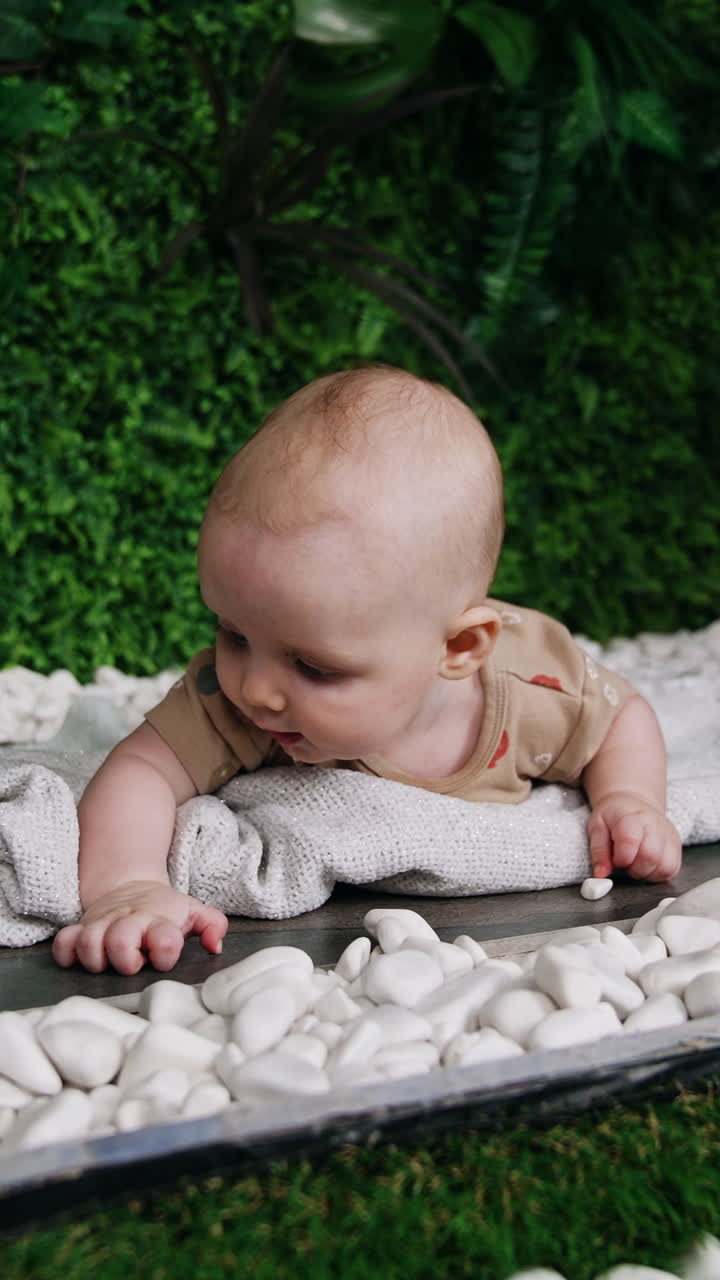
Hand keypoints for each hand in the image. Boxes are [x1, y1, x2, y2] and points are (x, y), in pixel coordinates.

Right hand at [52, 880, 228, 974]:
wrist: (131, 886)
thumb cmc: (165, 910)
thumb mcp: (193, 912)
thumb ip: (212, 925)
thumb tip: (214, 946)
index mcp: (159, 920)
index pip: (164, 938)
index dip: (165, 951)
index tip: (164, 954)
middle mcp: (128, 922)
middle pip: (120, 942)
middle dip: (126, 959)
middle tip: (134, 961)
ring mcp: (102, 924)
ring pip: (89, 944)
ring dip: (97, 959)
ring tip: (108, 960)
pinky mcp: (81, 928)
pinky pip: (64, 943)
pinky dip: (67, 953)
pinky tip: (79, 956)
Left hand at [587, 792, 681, 881]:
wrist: (633, 803)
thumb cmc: (614, 815)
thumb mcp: (597, 827)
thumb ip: (598, 852)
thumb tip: (601, 874)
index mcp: (633, 818)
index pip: (630, 841)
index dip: (620, 858)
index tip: (615, 859)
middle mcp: (655, 825)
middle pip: (650, 857)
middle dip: (633, 868)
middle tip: (625, 861)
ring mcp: (669, 836)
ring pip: (665, 867)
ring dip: (647, 872)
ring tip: (636, 862)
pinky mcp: (677, 846)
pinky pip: (672, 870)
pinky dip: (658, 874)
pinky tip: (647, 865)